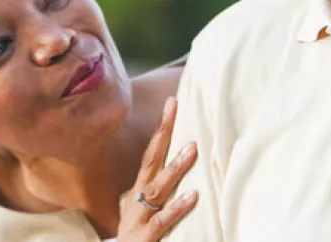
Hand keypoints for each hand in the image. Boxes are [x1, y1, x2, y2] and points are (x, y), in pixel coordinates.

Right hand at [117, 97, 197, 240]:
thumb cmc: (136, 234)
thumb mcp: (142, 207)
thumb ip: (157, 189)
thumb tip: (177, 165)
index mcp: (140, 189)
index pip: (151, 153)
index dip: (161, 128)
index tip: (172, 102)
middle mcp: (138, 197)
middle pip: (151, 159)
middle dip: (163, 133)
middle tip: (175, 108)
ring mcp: (139, 216)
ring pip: (158, 187)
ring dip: (175, 167)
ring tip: (192, 149)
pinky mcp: (145, 237)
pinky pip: (162, 219)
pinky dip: (177, 207)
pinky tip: (193, 197)